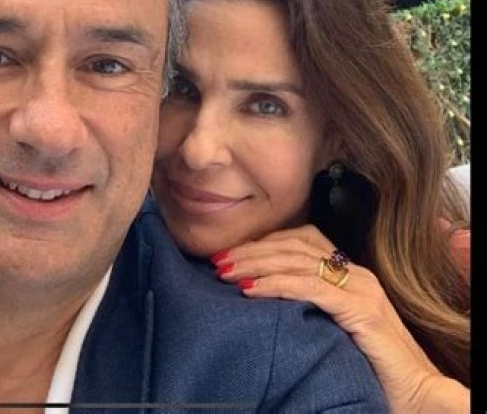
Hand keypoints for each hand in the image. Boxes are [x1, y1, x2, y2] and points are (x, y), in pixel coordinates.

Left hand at [212, 224, 468, 412]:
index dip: (261, 242)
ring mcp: (360, 287)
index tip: (229, 253)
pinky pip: (311, 287)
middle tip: (218, 261)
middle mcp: (355, 271)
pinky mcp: (361, 309)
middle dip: (251, 250)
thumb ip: (306, 302)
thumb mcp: (331, 322)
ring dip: (256, 264)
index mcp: (348, 269)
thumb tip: (254, 291)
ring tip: (225, 272)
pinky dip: (277, 284)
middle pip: (293, 245)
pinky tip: (251, 290)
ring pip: (297, 261)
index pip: (298, 238)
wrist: (415, 394)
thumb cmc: (367, 363)